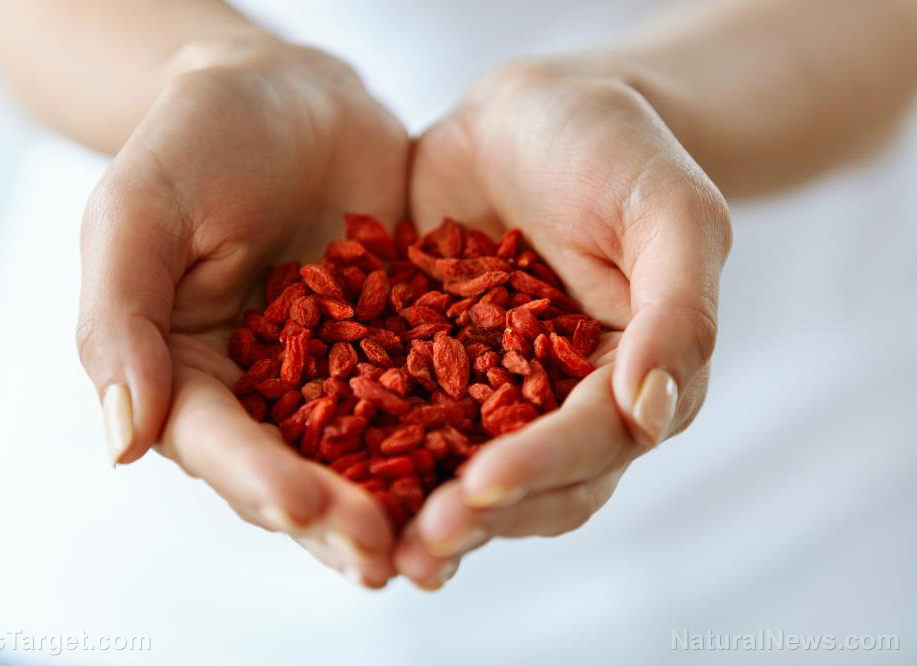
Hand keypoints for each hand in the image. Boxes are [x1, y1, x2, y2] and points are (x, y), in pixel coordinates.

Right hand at [76, 41, 408, 586]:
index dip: (258, 481)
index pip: (217, 443)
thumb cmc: (199, 138)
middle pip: (295, 470)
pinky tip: (489, 466)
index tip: (304, 508)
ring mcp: (334, 377)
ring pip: (364, 455)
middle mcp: (260, 392)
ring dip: (398, 503)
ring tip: (440, 544)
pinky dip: (453, 437)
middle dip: (337, 518)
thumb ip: (122, 318)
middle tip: (384, 557)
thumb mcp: (142, 209)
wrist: (293, 96)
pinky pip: (425, 399)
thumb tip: (121, 441)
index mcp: (186, 372)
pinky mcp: (396, 351)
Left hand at [395, 58, 730, 587]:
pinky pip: (398, 415)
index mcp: (630, 378)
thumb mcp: (670, 211)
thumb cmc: (618, 149)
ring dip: (420, 510)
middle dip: (477, 516)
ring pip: (462, 468)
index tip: (483, 483)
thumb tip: (654, 412)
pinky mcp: (427, 363)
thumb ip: (678, 309)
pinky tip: (323, 475)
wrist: (534, 113)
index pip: (595, 442)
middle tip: (420, 543)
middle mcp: (561, 402)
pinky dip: (369, 451)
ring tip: (369, 543)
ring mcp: (490, 389)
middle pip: (530, 483)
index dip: (543, 468)